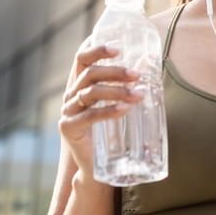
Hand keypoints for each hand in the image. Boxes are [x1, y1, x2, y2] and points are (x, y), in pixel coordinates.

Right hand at [58, 44, 143, 177]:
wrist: (94, 166)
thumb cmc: (108, 131)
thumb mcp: (116, 103)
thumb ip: (127, 83)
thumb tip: (148, 60)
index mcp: (79, 85)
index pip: (81, 60)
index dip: (96, 50)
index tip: (118, 49)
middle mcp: (70, 95)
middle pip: (89, 74)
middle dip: (115, 71)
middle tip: (137, 75)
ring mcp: (67, 111)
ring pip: (90, 92)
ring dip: (117, 91)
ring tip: (138, 94)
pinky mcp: (69, 128)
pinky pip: (89, 115)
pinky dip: (109, 111)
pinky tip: (125, 109)